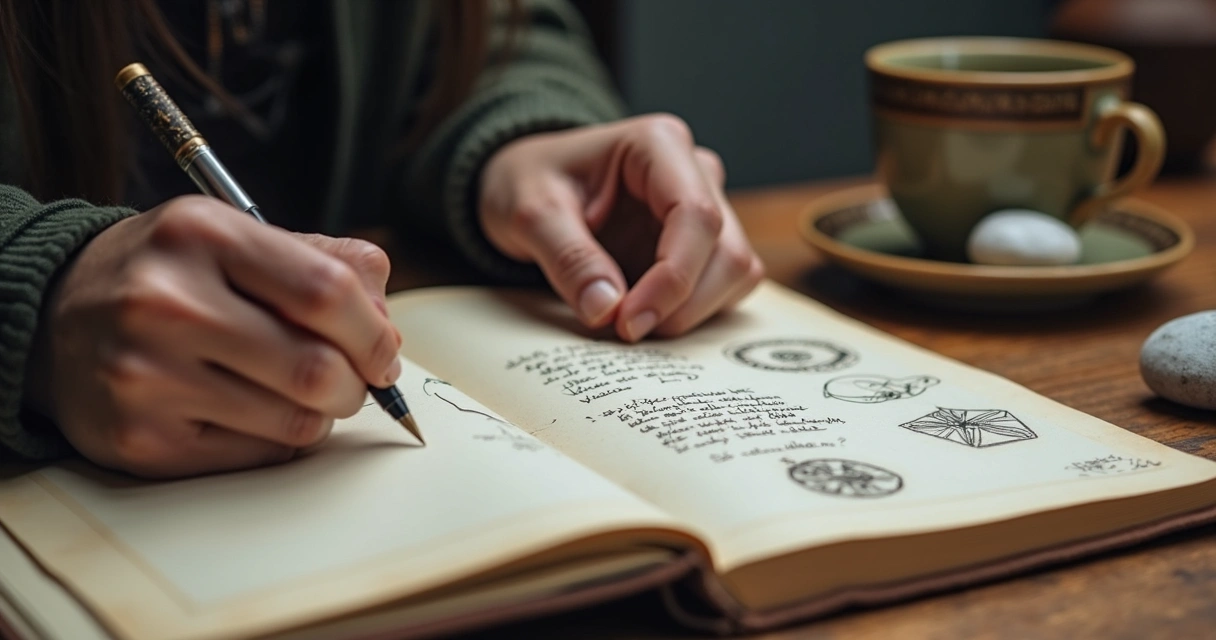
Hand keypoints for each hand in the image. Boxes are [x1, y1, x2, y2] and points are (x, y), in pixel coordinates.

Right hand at [23, 196, 401, 477]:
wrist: (55, 316)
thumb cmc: (170, 275)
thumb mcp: (238, 237)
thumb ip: (326, 263)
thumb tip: (387, 328)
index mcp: (203, 236)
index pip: (327, 292)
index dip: (374, 334)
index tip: (384, 354)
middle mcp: (167, 302)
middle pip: (317, 369)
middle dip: (356, 385)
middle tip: (350, 382)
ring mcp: (146, 375)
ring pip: (296, 420)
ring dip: (320, 414)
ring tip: (297, 392)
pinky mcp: (140, 439)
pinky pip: (258, 454)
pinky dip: (277, 438)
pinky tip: (249, 411)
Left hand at [479, 113, 763, 341]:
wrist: (530, 185)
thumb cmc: (531, 183)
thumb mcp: (530, 214)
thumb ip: (568, 258)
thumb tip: (607, 309)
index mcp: (658, 145)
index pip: (696, 216)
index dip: (672, 279)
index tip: (629, 322)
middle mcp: (696, 172)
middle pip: (727, 252)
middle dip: (681, 305)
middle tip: (623, 330)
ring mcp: (708, 207)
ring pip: (736, 273)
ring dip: (690, 313)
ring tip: (629, 321)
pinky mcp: (706, 245)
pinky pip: (724, 287)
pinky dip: (691, 313)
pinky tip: (645, 315)